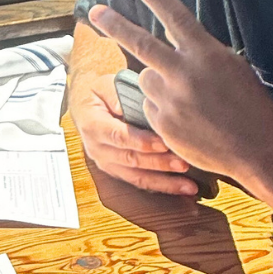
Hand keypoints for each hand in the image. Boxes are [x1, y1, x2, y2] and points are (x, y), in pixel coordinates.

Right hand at [67, 74, 201, 195]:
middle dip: (159, 164)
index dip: (141, 142)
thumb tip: (138, 104)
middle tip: (183, 163)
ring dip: (164, 182)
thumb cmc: (99, 92)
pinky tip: (180, 188)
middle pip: (131, 160)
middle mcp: (97, 149)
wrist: (84, 105)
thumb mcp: (104, 85)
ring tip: (188, 185)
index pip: (118, 136)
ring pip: (137, 177)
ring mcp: (107, 163)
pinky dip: (160, 187)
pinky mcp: (117, 171)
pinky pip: (139, 182)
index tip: (164, 143)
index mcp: (93, 125)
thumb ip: (118, 94)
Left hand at [87, 0, 272, 184]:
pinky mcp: (163, 124)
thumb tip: (172, 42)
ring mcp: (170, 99)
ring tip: (189, 100)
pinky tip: (188, 119)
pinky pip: (151, 107)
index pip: (174, 15)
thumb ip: (198, 52)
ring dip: (159, 83)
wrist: (259, 149)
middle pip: (140, 42)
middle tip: (95, 11)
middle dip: (114, 24)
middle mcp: (184, 73)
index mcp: (206, 53)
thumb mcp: (231, 66)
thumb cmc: (251, 104)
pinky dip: (163, 109)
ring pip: (146, 79)